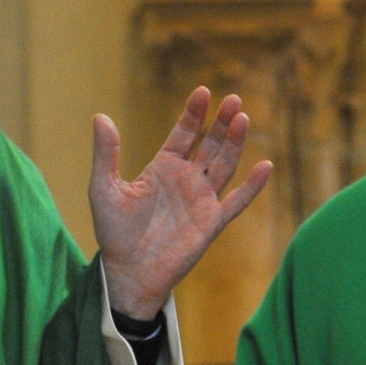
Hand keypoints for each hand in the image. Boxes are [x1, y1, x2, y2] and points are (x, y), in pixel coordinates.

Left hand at [90, 87, 272, 320]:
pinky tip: (266, 165)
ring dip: (235, 143)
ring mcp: (201, 200)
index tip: (203, 92)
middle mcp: (186, 180)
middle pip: (210, 144)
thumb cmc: (114, 233)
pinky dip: (253, 186)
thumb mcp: (103, 188)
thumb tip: (100, 116)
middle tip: (233, 100)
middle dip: (221, 123)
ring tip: (243, 118)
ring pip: (225, 165)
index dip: (193, 114)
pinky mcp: (212, 222)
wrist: (128, 272)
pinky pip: (237, 201)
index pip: (183, 134)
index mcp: (162, 168)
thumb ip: (106, 153)